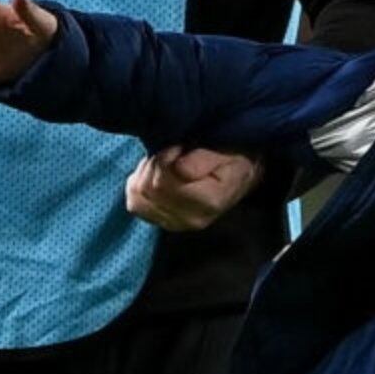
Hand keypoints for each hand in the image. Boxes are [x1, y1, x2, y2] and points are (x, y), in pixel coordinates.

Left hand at [123, 146, 262, 231]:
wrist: (239, 178)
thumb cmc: (232, 161)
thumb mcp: (226, 154)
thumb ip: (203, 160)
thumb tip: (178, 168)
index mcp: (207, 202)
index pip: (162, 183)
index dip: (164, 158)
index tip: (179, 149)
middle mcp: (190, 219)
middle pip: (147, 189)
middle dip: (154, 165)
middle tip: (171, 154)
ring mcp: (175, 224)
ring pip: (137, 196)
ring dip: (146, 174)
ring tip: (165, 164)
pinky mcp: (163, 222)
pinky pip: (135, 203)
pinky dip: (140, 185)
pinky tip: (156, 176)